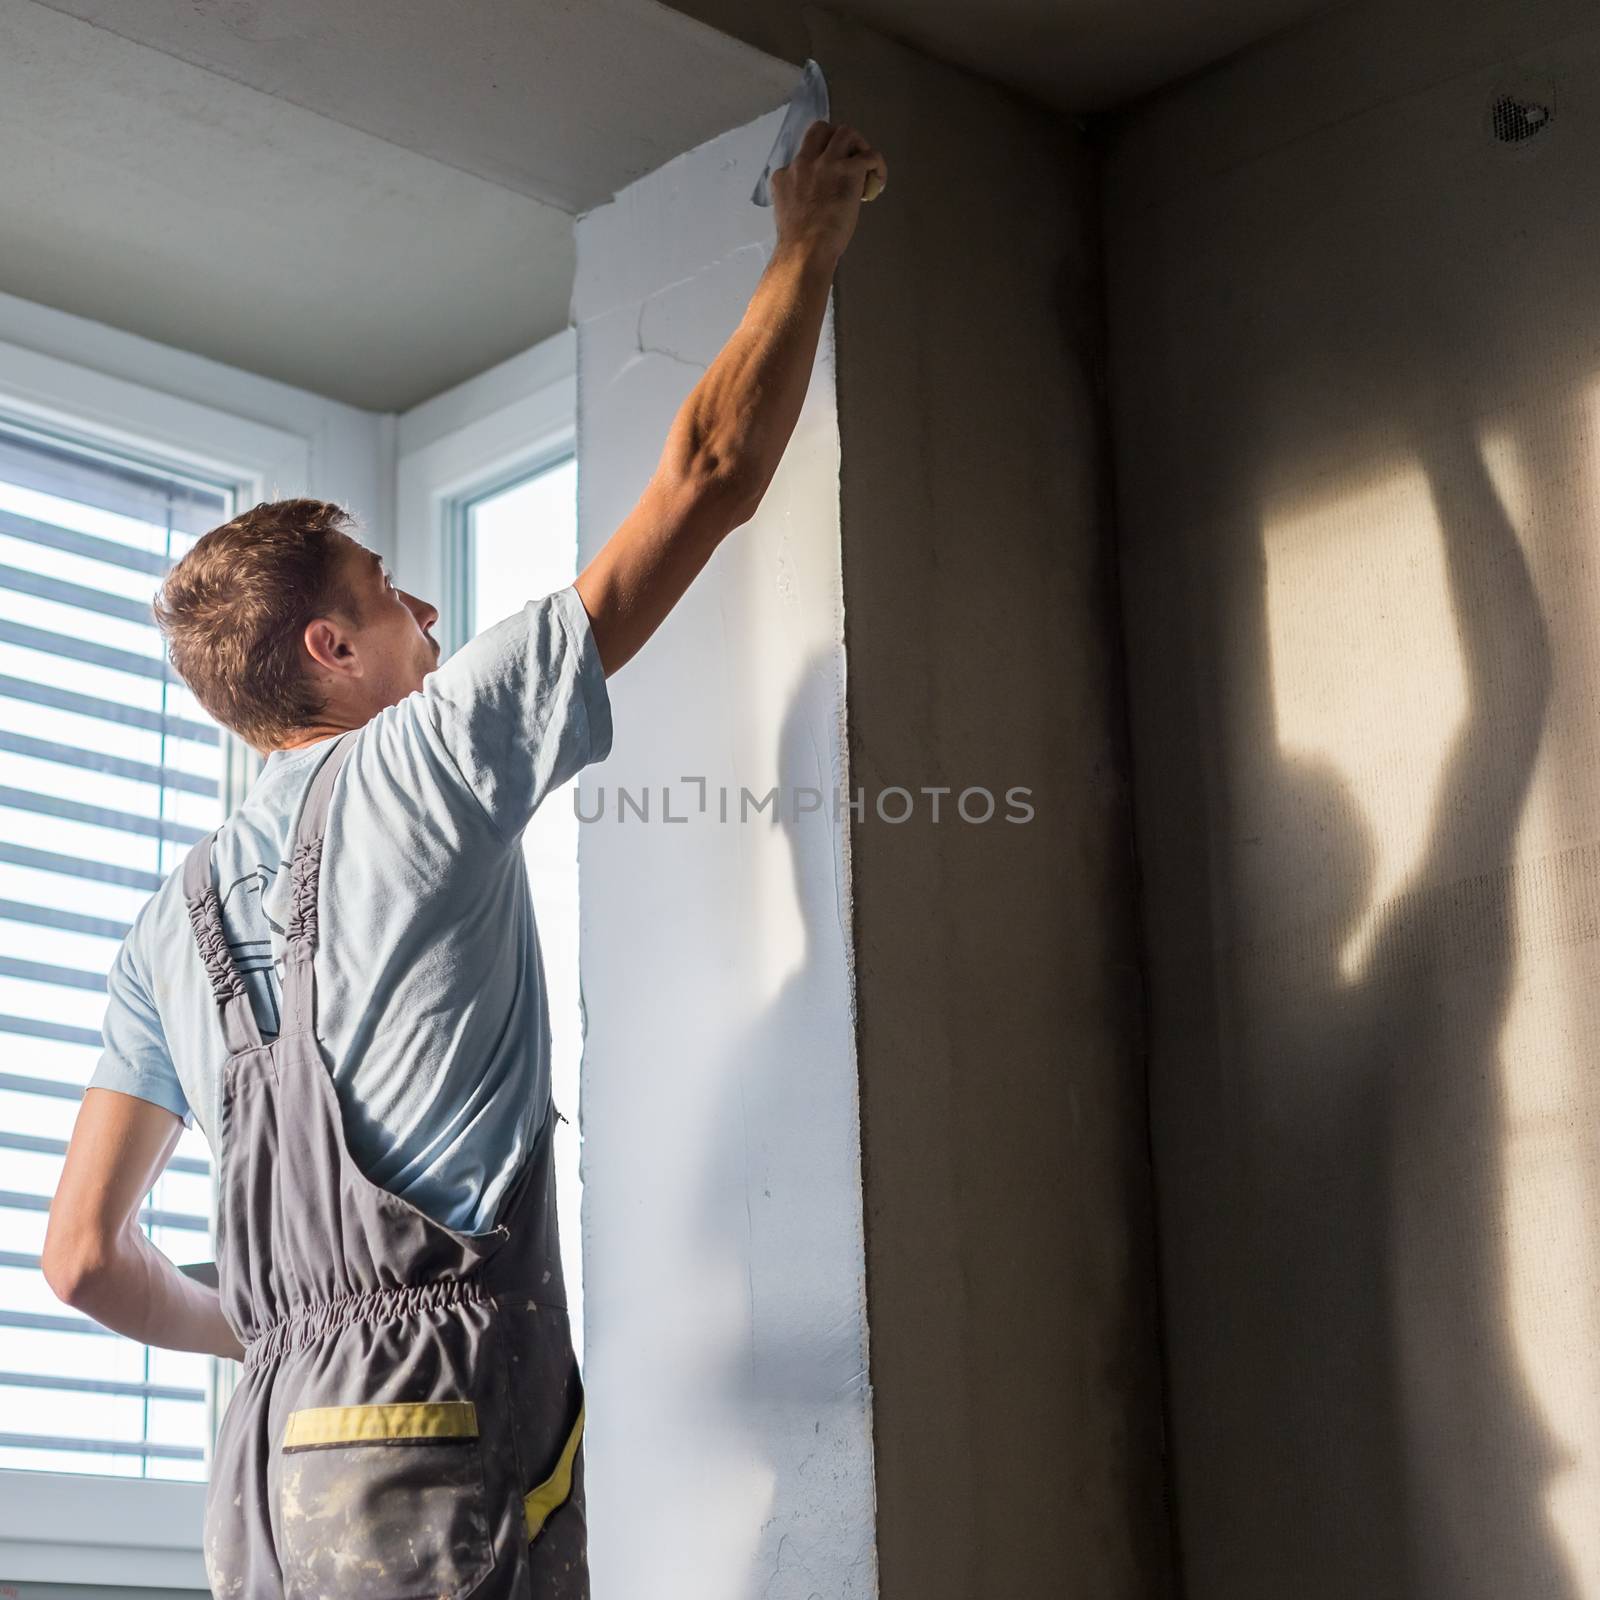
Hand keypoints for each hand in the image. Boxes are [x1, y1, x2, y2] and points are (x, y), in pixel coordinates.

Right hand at [771, 120, 887, 265]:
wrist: (804, 252)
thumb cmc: (797, 245)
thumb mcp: (788, 213)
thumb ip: (799, 198)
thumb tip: (816, 202)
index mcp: (785, 175)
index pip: (803, 154)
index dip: (820, 161)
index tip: (830, 179)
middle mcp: (803, 163)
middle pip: (821, 129)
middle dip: (837, 140)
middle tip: (850, 160)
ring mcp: (825, 164)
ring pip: (846, 132)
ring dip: (859, 146)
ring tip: (866, 169)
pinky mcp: (846, 171)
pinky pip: (870, 155)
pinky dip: (877, 165)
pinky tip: (878, 183)